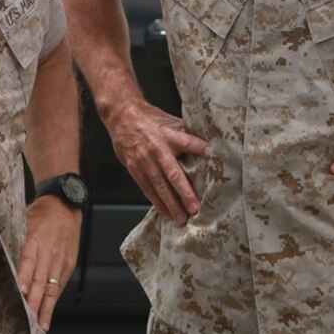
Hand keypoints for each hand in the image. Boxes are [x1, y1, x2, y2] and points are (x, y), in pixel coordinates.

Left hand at [18, 196, 82, 330]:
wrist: (65, 205)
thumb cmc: (39, 214)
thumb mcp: (22, 221)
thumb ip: (12, 241)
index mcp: (35, 238)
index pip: (29, 260)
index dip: (25, 277)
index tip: (21, 292)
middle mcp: (49, 251)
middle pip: (41, 279)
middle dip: (34, 301)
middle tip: (28, 319)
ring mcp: (61, 260)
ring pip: (52, 288)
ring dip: (45, 307)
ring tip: (40, 325)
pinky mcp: (68, 265)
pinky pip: (60, 286)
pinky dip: (53, 301)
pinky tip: (48, 314)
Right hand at [100, 95, 208, 223]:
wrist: (122, 115)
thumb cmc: (149, 119)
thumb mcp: (170, 121)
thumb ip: (186, 134)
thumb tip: (207, 145)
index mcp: (169, 135)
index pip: (187, 141)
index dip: (199, 148)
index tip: (212, 155)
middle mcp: (157, 150)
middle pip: (173, 174)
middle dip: (185, 193)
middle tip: (195, 208)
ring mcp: (145, 161)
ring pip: (159, 187)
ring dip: (171, 204)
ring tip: (181, 218)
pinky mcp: (134, 168)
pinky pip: (147, 189)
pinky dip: (156, 202)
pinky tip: (165, 212)